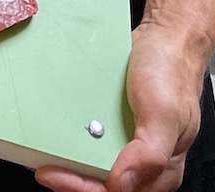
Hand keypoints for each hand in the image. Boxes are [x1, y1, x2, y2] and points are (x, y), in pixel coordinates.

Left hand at [35, 22, 204, 191]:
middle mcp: (142, 161)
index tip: (55, 174)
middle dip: (71, 179)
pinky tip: (56, 134)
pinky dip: (71, 141)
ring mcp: (126, 143)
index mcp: (161, 169)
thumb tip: (122, 183)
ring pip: (93, 166)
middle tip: (43, 167)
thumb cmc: (172, 72)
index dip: (83, 187)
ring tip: (43, 154)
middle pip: (102, 185)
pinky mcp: (112, 125)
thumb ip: (149, 153)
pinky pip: (89, 141)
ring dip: (69, 163)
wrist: (166, 37)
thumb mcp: (165, 112)